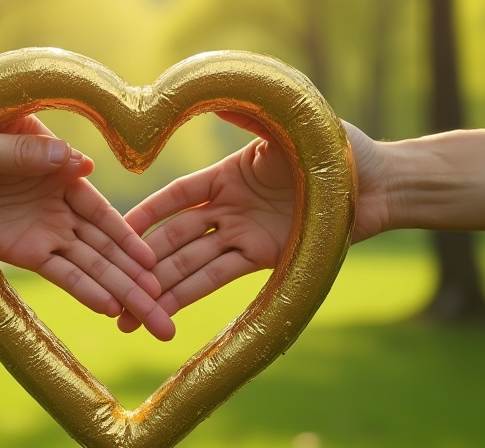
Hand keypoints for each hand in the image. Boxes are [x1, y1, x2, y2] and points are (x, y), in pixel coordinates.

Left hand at [0, 113, 175, 340]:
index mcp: (47, 160)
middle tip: (168, 313)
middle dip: (137, 278)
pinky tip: (109, 308)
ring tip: (153, 319)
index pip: (98, 205)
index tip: (158, 262)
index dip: (129, 236)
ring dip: (119, 292)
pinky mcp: (14, 249)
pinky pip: (57, 273)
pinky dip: (82, 289)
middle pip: (103, 243)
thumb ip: (22, 157)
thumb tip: (81, 164)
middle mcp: (51, 196)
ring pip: (88, 264)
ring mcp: (35, 226)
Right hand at [116, 112, 392, 332]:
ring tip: (126, 312)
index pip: (177, 197)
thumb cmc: (335, 150)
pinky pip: (217, 277)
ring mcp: (243, 235)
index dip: (147, 214)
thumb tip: (217, 97)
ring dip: (158, 287)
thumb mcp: (287, 129)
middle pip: (174, 237)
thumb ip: (248, 118)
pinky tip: (162, 311)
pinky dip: (189, 294)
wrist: (378, 184)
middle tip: (107, 284)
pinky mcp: (262, 258)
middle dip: (140, 262)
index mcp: (228, 174)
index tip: (115, 229)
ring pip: (189, 263)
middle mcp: (230, 208)